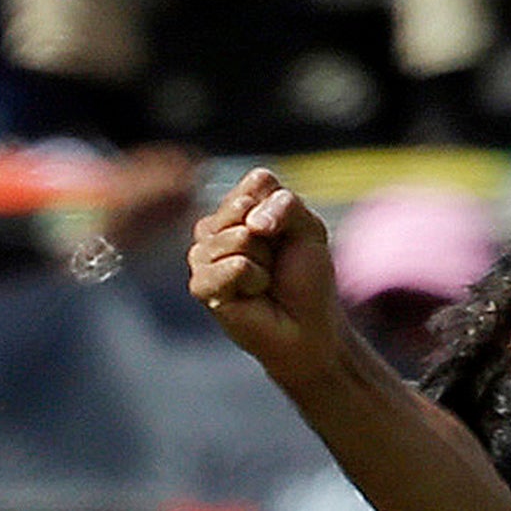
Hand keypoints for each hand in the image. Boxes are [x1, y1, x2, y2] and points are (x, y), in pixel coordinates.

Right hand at [187, 167, 345, 386]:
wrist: (308, 329)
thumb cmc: (307, 281)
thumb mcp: (309, 230)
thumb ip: (286, 204)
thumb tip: (250, 224)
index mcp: (239, 208)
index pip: (257, 182)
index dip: (284, 209)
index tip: (290, 237)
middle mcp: (215, 228)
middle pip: (242, 206)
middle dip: (273, 237)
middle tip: (277, 264)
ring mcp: (203, 256)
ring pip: (238, 238)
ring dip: (264, 263)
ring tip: (265, 282)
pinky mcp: (201, 285)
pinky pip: (234, 266)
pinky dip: (255, 281)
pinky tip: (253, 296)